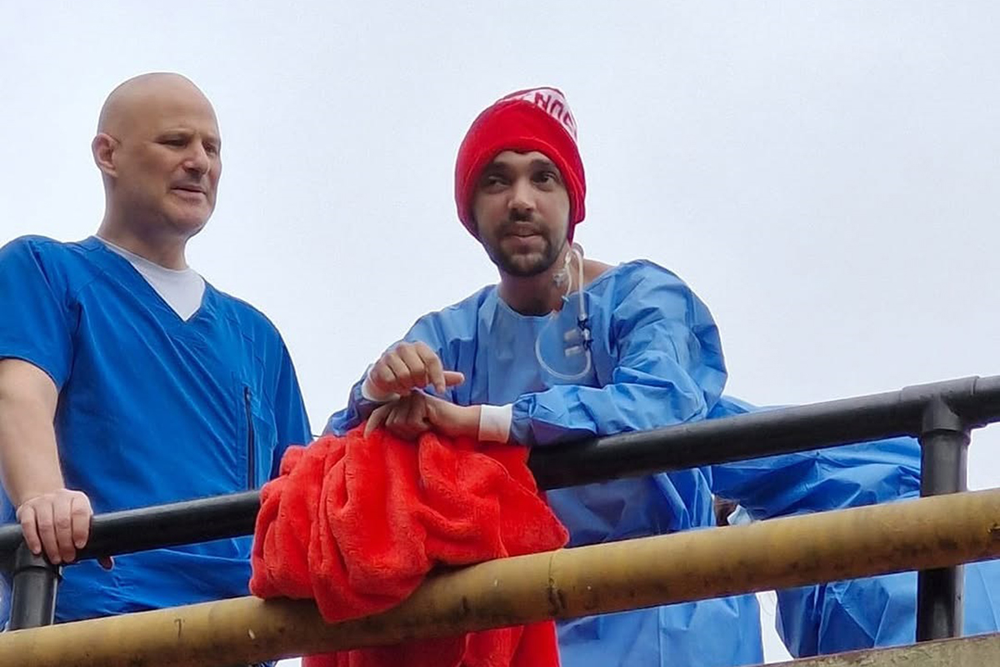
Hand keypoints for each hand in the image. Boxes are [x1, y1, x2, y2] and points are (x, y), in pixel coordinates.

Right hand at [17, 488, 92, 565]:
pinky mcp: (26, 509)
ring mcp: (42, 502)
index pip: (80, 512)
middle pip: (62, 521)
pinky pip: (28, 525)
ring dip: (51, 544)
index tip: (80, 546)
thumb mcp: (82, 521)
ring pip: (45, 524)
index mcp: (78, 500)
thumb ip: (95, 541)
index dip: (80, 530)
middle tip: (68, 558)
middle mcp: (61, 498)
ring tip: (56, 558)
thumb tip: (108, 564)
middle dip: (65, 543)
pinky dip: (33, 539)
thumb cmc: (68, 515)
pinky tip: (38, 550)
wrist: (44, 498)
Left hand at [366, 392, 480, 439]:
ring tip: (427, 427)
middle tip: (422, 430)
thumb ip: (397, 426)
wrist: (459, 424)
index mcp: (401, 403)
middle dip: (405, 433)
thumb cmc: (437, 428)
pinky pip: (412, 422)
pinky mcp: (421, 401)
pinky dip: (421, 428)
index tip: (366, 437)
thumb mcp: (413, 428)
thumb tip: (373, 433)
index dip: (372, 424)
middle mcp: (405, 397)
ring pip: (399, 423)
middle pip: (391, 422)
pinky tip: (431, 424)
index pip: (380, 412)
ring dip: (414, 431)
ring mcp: (413, 398)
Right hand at [368, 342, 464, 396]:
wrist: (386, 372)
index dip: (438, 377)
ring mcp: (390, 355)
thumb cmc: (411, 372)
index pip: (432, 360)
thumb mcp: (428, 374)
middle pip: (418, 369)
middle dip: (421, 382)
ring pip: (404, 375)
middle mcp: (404, 347)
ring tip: (410, 387)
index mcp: (419, 346)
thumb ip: (444, 377)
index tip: (440, 391)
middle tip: (420, 385)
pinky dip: (398, 388)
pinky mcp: (379, 366)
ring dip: (408, 386)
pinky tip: (401, 389)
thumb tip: (461, 378)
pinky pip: (391, 381)